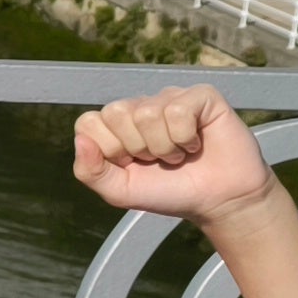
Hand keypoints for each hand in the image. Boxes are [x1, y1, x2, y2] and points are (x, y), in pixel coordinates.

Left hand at [73, 84, 277, 226]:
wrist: (216, 201)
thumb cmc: (168, 192)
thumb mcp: (119, 191)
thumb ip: (90, 171)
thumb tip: (80, 139)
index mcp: (117, 125)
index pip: (88, 122)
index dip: (109, 150)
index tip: (130, 164)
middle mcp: (141, 106)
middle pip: (116, 113)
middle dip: (137, 148)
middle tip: (158, 159)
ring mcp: (171, 98)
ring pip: (148, 113)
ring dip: (164, 146)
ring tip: (178, 154)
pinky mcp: (201, 96)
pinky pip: (178, 110)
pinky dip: (185, 137)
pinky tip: (195, 144)